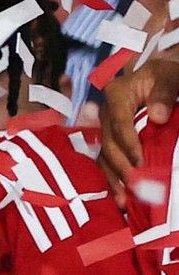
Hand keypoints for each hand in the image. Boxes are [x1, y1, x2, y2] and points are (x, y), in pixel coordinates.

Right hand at [99, 58, 178, 199]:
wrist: (161, 77)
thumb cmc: (165, 75)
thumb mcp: (169, 76)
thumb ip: (165, 92)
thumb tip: (157, 116)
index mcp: (117, 94)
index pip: (119, 122)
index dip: (128, 143)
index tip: (140, 161)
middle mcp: (106, 113)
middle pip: (108, 143)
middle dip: (120, 167)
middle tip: (134, 186)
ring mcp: (106, 127)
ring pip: (104, 156)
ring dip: (112, 178)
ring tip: (122, 200)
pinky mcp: (111, 139)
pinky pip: (107, 160)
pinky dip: (112, 177)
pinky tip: (120, 194)